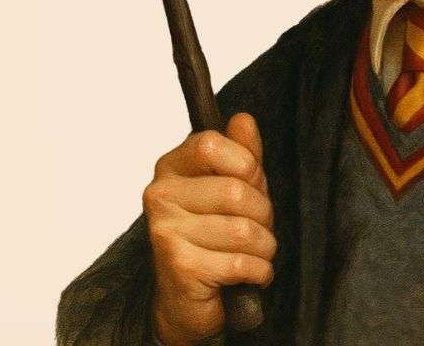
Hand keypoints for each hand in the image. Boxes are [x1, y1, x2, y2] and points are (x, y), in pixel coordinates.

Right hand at [144, 112, 274, 344]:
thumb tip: (243, 120)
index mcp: (170, 168)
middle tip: (257, 230)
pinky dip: (259, 272)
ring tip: (253, 255)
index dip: (246, 166)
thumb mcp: (232, 191)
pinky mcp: (179, 266)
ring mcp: (166, 231)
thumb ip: (241, 155)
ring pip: (244, 230)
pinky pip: (242, 262)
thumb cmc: (212, 240)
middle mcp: (159, 195)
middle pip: (236, 192)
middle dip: (262, 216)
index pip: (212, 145)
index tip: (250, 185)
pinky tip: (249, 275)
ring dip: (264, 248)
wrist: (185, 303)